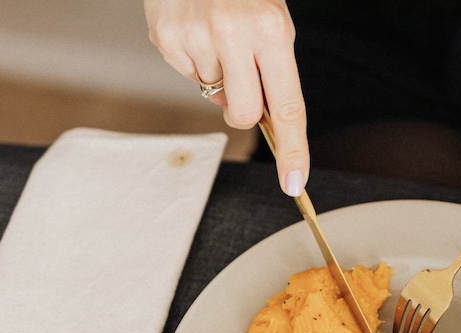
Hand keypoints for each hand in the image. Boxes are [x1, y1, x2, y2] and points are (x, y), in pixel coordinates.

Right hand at [144, 0, 308, 195]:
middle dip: (243, 111)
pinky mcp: (166, 37)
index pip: (288, 107)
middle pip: (243, 115)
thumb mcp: (271, 21)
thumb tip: (252, 118)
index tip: (294, 183)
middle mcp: (234, 33)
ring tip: (215, 33)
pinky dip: (192, 59)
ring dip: (216, 74)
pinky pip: (186, 73)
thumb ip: (271, 72)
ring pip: (212, 94)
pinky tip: (194, 29)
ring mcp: (196, 36)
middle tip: (240, 80)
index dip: (293, 150)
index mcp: (271, 30)